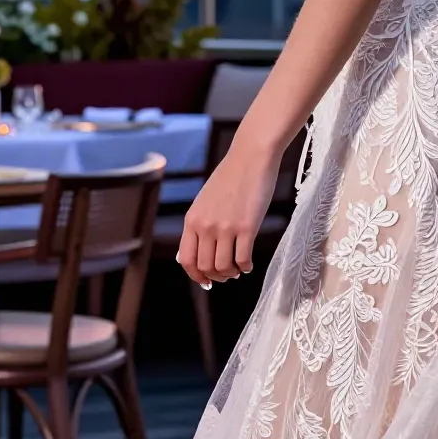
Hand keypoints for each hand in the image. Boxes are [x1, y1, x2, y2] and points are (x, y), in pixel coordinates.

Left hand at [177, 130, 282, 285]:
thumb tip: (196, 253)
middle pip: (206, 267)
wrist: (251, 157)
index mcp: (192, 220)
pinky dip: (246, 267)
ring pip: (224, 267)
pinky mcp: (247, 227)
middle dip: (217, 277)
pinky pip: (243, 259)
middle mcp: (205, 226)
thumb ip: (199, 225)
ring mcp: (226, 227)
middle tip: (227, 275)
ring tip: (239, 269)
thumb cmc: (230, 178)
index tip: (206, 281)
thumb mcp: (205, 201)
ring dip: (232, 274)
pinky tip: (249, 264)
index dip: (195, 275)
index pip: (186, 259)